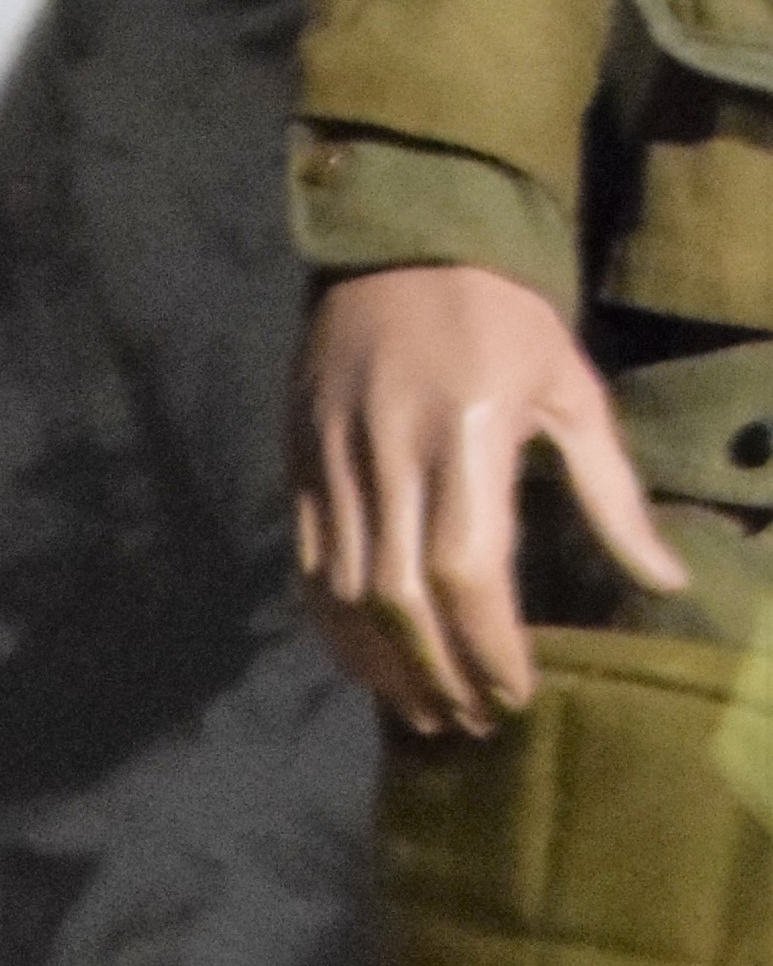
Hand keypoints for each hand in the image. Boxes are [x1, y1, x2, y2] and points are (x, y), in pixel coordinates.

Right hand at [294, 262, 683, 736]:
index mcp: (469, 436)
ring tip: (423, 710)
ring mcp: (336, 463)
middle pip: (405, 600)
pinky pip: (311, 569)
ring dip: (385, 666)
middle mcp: (393, 456)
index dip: (491, 648)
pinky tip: (369, 662)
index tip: (517, 695)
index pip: (471, 573)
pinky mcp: (299, 467)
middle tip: (471, 722)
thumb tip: (666, 583)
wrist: (402, 243)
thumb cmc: (504, 319)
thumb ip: (612, 494)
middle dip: (440, 674)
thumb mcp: (573, 391)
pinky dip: (336, 628)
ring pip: (350, 595)